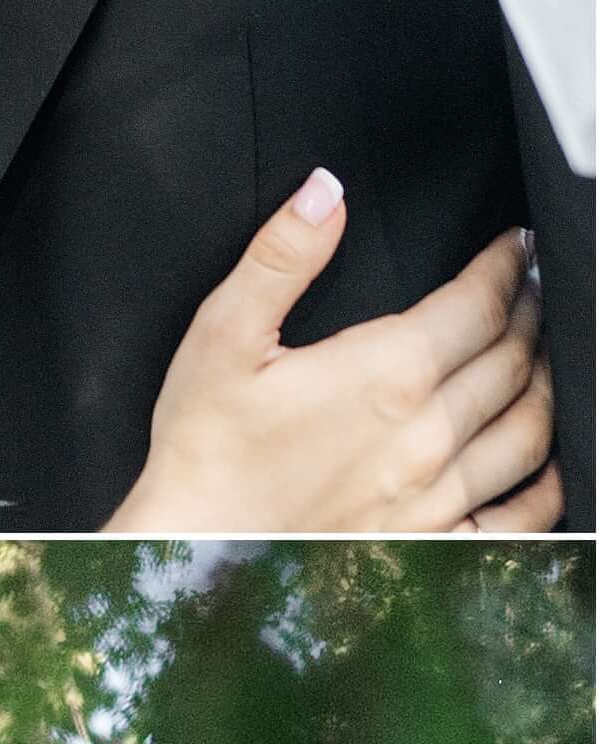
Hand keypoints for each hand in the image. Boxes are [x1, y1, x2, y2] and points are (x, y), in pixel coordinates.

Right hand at [125, 189, 559, 530]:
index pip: (481, 303)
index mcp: (385, 373)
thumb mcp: (223, 336)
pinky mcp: (436, 544)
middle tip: (531, 286)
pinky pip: (523, 515)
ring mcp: (439, 496)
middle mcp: (428, 435)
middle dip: (530, 311)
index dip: (507, 265)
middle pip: (514, 357)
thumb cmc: (204, 449)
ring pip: (531, 427)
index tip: (516, 246)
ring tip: (541, 352)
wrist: (194, 551)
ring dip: (547, 380)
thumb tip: (324, 192)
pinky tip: (546, 456)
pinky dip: (549, 479)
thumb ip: (281, 257)